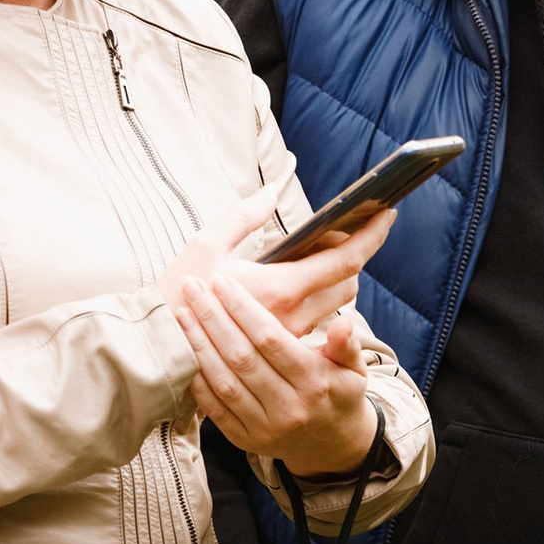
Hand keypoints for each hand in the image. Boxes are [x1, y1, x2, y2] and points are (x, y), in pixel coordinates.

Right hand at [154, 189, 395, 341]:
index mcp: (279, 289)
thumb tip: (271, 191)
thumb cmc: (176, 297)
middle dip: (351, 254)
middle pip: (348, 283)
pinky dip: (317, 296)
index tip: (387, 212)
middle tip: (335, 231)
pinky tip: (296, 281)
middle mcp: (293, 316)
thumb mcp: (204, 246)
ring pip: (336, 304)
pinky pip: (315, 318)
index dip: (372, 235)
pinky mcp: (280, 346)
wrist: (157, 352)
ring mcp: (288, 334)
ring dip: (335, 277)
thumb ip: (243, 216)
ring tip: (314, 254)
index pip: (344, 260)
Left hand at [174, 272, 379, 478]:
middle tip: (191, 286)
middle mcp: (288, 408)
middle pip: (242, 357)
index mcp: (315, 383)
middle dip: (213, 318)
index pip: (271, 339)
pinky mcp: (246, 441)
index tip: (221, 281)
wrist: (333, 446)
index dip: (243, 308)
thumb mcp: (354, 368)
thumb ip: (347, 343)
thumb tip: (343, 323)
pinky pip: (215, 409)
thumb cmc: (339, 393)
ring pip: (224, 382)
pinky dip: (198, 381)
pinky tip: (184, 354)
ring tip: (181, 314)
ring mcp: (265, 428)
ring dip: (199, 346)